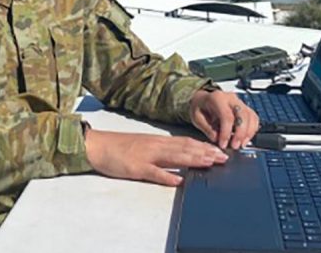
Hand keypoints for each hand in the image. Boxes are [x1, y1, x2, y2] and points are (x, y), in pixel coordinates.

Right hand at [84, 129, 227, 185]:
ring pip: (174, 156)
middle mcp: (155, 146)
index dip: (203, 146)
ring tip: (209, 163)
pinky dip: (167, 175)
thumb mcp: (142, 145)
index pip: (185, 142)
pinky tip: (179, 179)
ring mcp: (146, 156)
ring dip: (193, 160)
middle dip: (205, 153)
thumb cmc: (118, 147)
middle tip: (223, 157)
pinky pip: (154, 172)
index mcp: (157, 141)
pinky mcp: (136, 167)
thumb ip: (160, 150)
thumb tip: (179, 156)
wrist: (96, 145)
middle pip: (185, 148)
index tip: (219, 151)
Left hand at [189, 89, 258, 149]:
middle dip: (240, 133)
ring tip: (241, 145)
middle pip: (243, 115)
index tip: (223, 144)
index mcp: (217, 98)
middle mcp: (231, 98)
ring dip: (248, 133)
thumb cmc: (200, 107)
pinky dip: (252, 130)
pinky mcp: (245, 108)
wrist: (203, 100)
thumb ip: (207, 128)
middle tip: (234, 146)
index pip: (227, 116)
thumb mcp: (197, 118)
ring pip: (251, 116)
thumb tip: (217, 138)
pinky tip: (245, 139)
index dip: (226, 132)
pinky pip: (254, 118)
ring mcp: (240, 102)